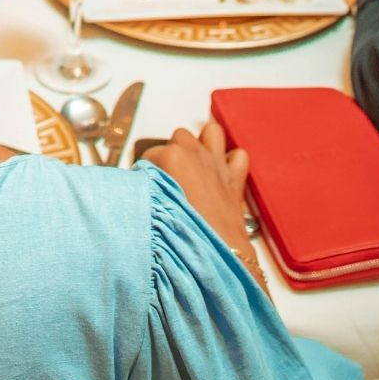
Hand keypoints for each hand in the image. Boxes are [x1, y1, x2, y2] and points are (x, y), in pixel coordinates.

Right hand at [142, 123, 258, 265]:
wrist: (214, 247)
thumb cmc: (181, 227)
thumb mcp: (148, 199)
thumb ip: (143, 183)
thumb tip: (140, 180)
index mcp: (171, 156)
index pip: (149, 153)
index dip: (147, 170)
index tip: (148, 184)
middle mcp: (195, 154)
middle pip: (179, 137)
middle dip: (173, 151)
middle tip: (169, 174)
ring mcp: (217, 163)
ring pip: (212, 132)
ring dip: (203, 142)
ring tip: (195, 159)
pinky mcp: (235, 177)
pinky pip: (238, 155)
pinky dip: (230, 160)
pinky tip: (220, 171)